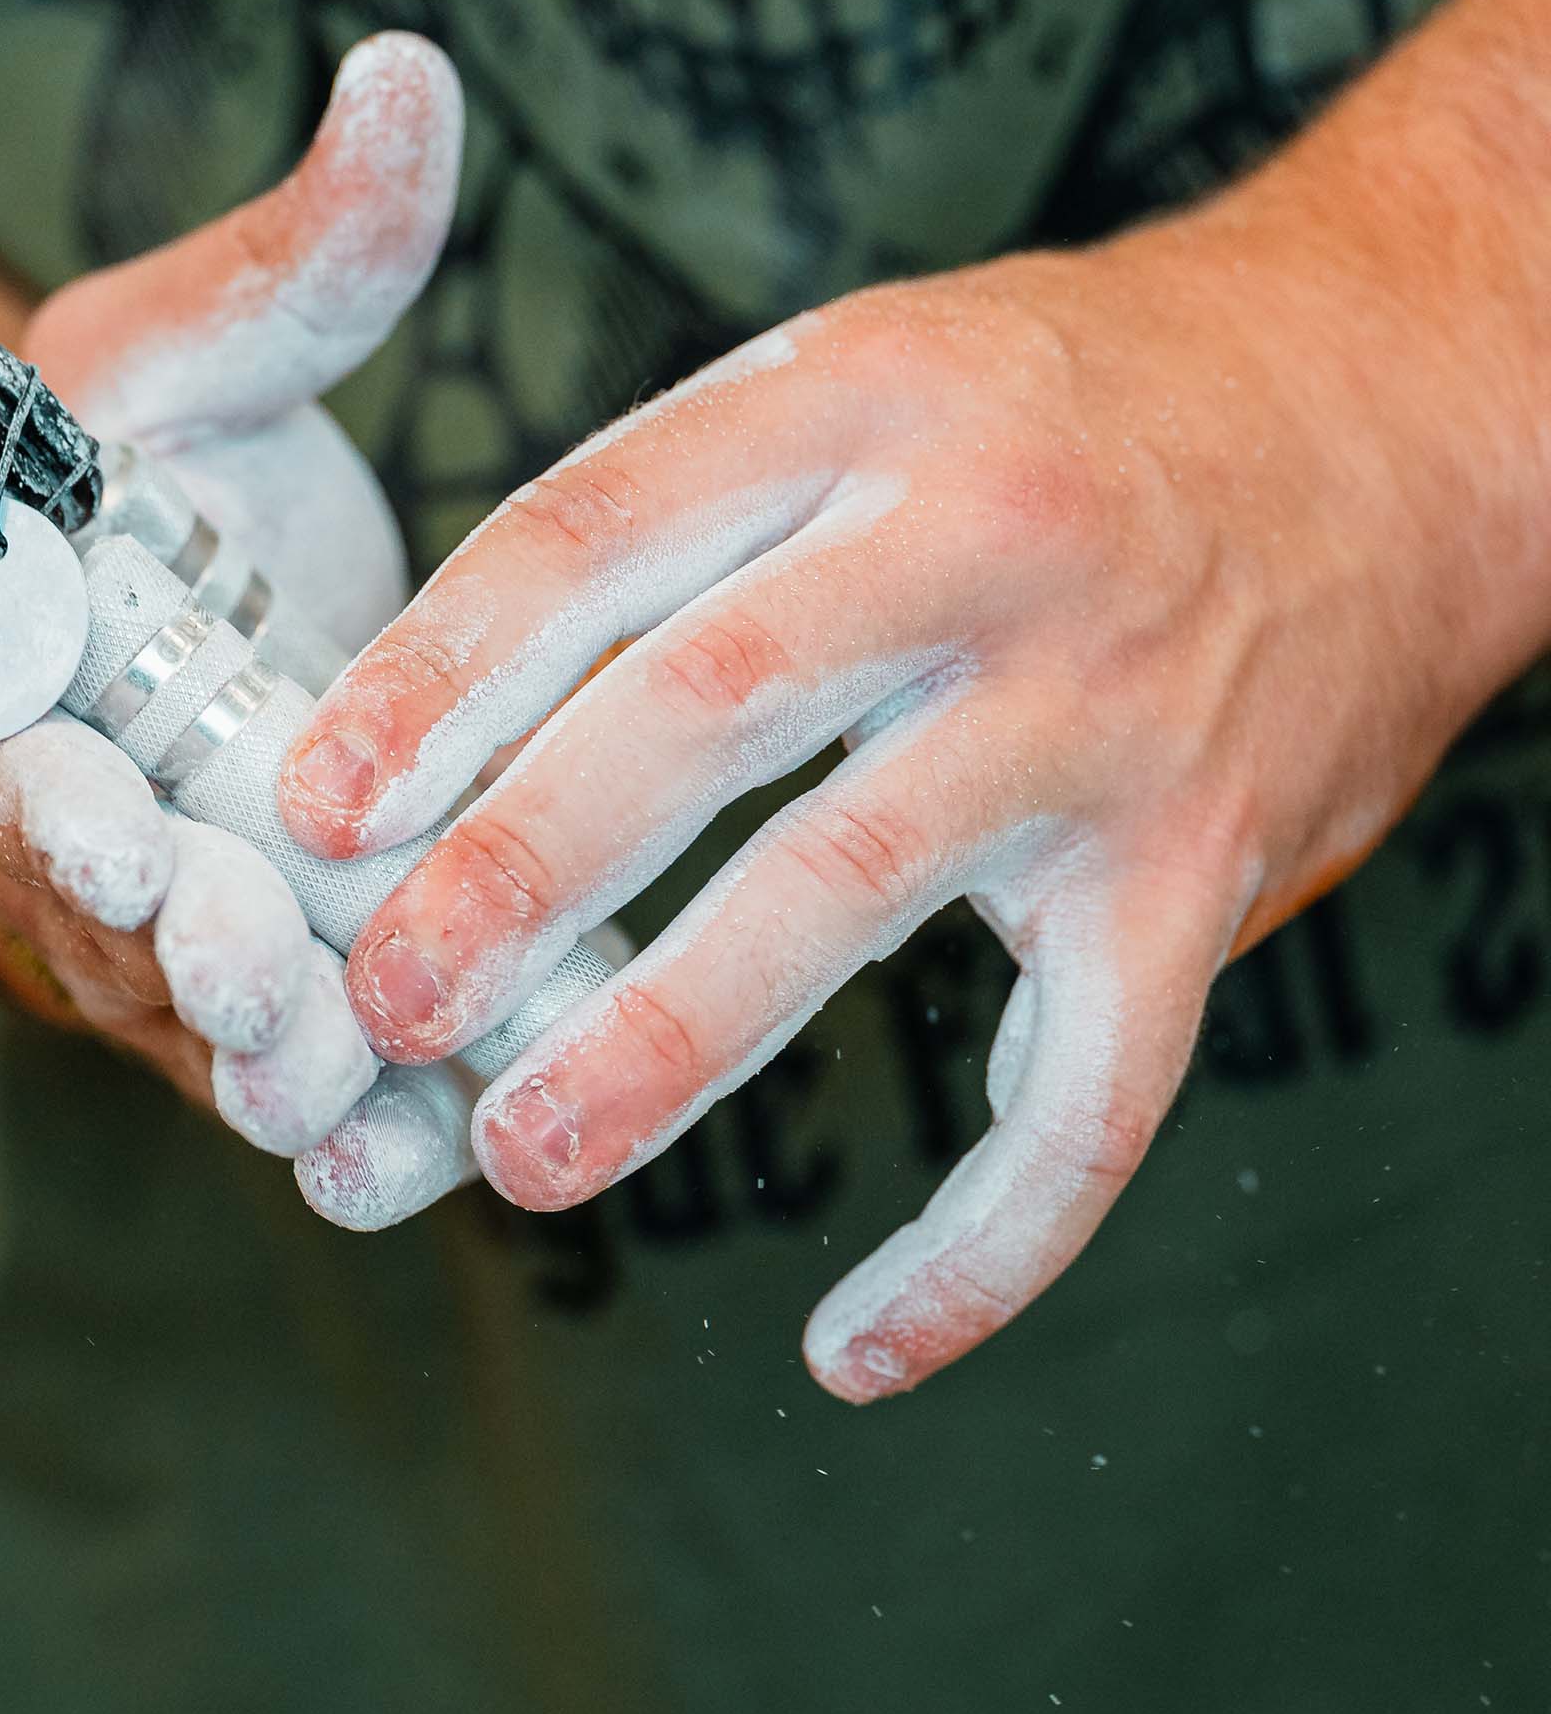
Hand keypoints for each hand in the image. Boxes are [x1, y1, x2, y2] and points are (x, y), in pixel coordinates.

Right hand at [0, 32, 465, 1152]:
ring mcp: (169, 942)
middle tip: (252, 961)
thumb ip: (297, 258)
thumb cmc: (153, 491)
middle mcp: (78, 824)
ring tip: (346, 1095)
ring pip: (204, 1030)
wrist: (162, 646)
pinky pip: (298, 1090)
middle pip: (108, 913)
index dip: (45, 773)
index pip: (10, 725)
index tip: (100, 805)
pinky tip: (419, 1163)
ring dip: (270, 1065)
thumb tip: (410, 76)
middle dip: (179, 942)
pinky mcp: (270, 1012)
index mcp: (23, 663)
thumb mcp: (199, 356)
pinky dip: (351, 1132)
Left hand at [278, 164, 1544, 1397]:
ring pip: (852, 894)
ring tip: (527, 1156)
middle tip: (377, 998)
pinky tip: (857, 1347)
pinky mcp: (1202, 876)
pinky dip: (978, 1246)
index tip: (315, 807)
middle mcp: (983, 542)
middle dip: (516, 865)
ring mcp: (1100, 717)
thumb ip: (695, 498)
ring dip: (669, 1040)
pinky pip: (1087, 1097)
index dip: (439, 674)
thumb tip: (459, 688)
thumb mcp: (883, 366)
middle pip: (703, 707)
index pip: (601, 531)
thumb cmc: (1089, 407)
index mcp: (865, 397)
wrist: (1397, 408)